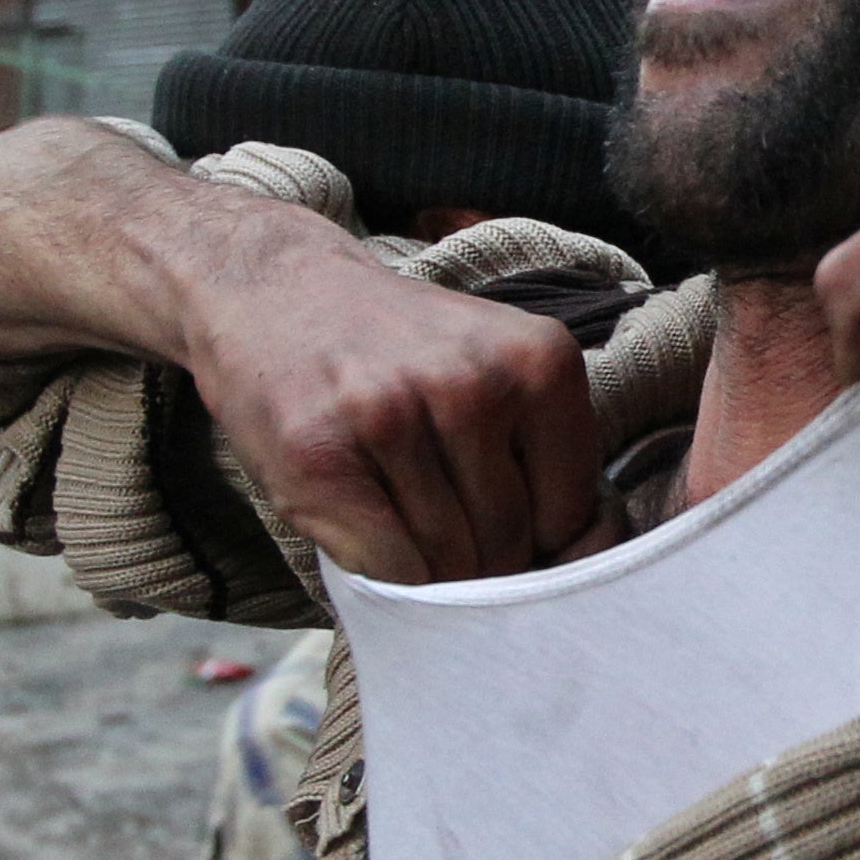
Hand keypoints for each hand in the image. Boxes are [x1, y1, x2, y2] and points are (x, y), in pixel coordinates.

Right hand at [0, 116, 599, 584]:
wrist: (266, 288)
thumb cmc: (394, 352)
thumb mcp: (494, 372)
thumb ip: (550, 458)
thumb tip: (593, 565)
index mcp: (538, 361)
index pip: (577, 515)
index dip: (550, 554)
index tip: (520, 549)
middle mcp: (472, 384)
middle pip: (513, 546)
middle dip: (485, 565)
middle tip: (442, 525)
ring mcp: (392, 418)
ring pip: (451, 562)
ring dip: (429, 567)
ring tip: (398, 508)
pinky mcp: (321, 454)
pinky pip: (389, 566)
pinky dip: (384, 571)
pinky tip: (363, 519)